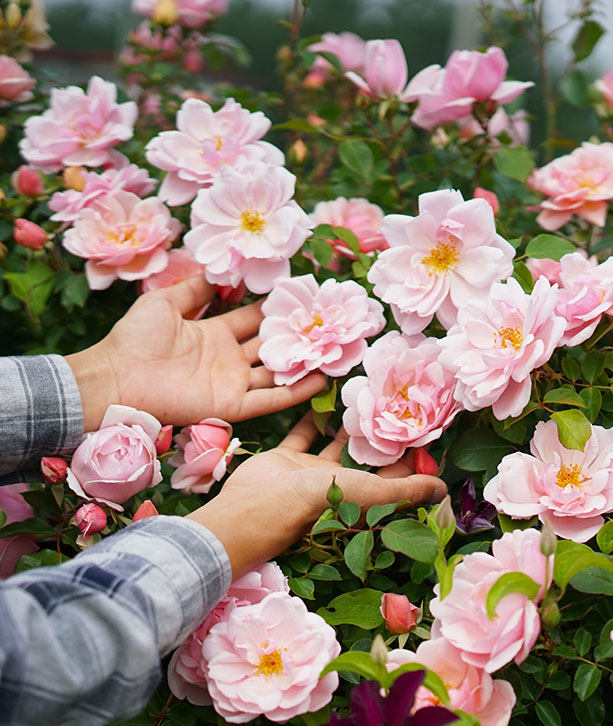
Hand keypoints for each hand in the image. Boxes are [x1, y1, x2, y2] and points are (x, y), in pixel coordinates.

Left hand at [65, 276, 326, 430]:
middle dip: (297, 334)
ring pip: (278, 372)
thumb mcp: (165, 302)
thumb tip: (219, 272)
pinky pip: (272, 398)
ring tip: (334, 349)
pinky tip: (321, 379)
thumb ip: (194, 289)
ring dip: (304, 362)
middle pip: (271, 345)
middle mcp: (229, 359)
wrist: (117, 379)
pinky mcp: (234, 405)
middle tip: (327, 319)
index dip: (275, 308)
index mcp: (214, 334)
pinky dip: (296, 391)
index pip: (253, 319)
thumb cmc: (135, 339)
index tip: (302, 294)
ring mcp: (233, 383)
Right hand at [188, 414, 447, 578]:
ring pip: (337, 445)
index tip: (426, 428)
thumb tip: (444, 489)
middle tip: (397, 403)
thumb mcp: (372, 494)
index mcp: (363, 498)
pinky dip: (313, 418)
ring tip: (366, 396)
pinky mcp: (289, 458)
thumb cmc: (319, 503)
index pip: (396, 476)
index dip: (412, 457)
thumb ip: (407, 490)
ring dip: (350, 426)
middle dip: (382, 435)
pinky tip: (325, 395)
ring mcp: (312, 472)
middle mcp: (340, 487)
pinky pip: (304, 433)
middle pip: (368, 459)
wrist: (260, 504)